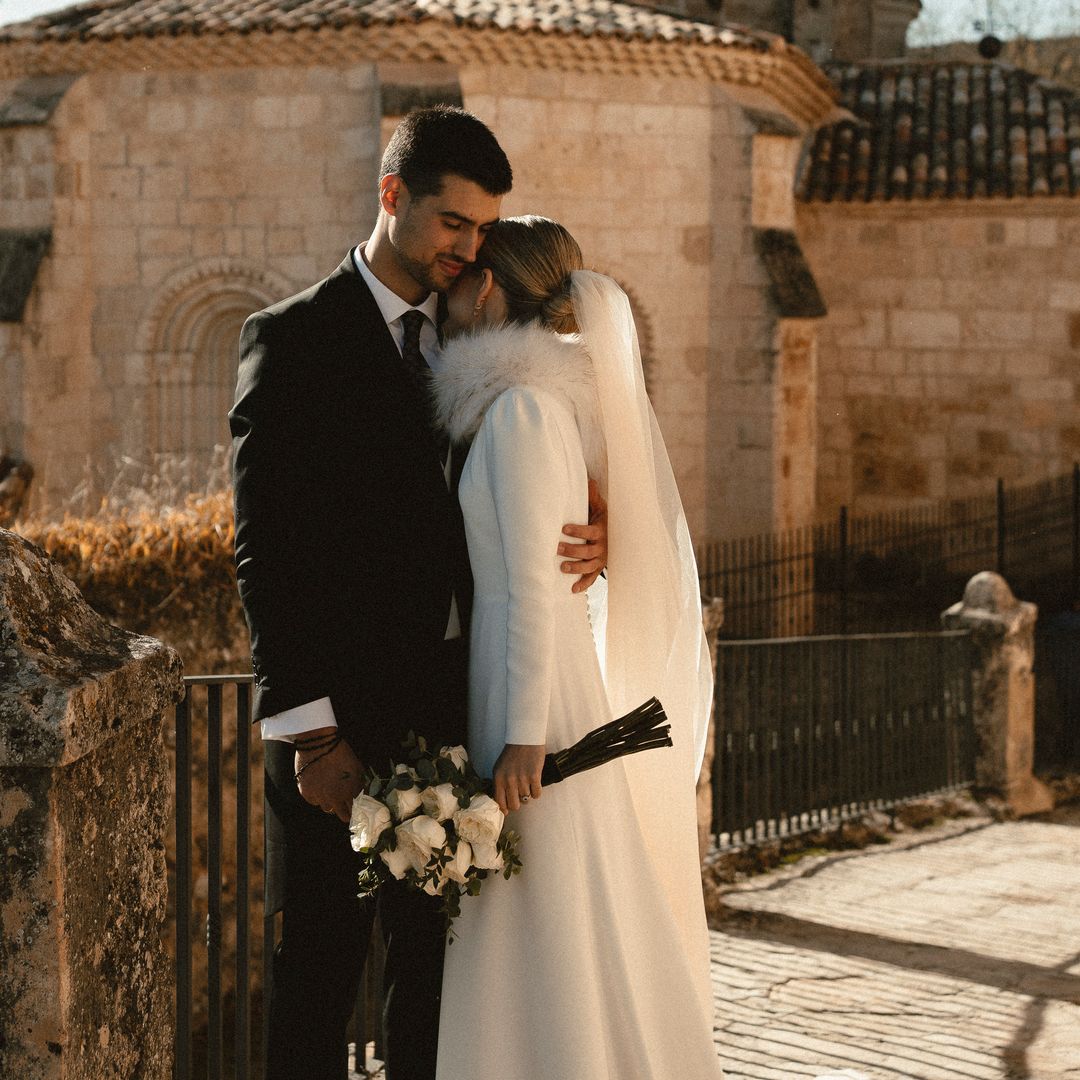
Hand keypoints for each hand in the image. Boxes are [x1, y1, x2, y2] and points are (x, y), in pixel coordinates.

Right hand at [294, 730, 363, 822]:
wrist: (319, 744)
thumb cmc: (341, 753)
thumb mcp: (357, 767)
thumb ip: (359, 784)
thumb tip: (361, 793)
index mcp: (348, 793)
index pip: (353, 811)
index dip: (354, 811)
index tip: (353, 810)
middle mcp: (334, 799)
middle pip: (340, 814)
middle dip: (343, 811)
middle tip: (343, 805)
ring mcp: (319, 797)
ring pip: (326, 807)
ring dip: (329, 802)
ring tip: (330, 791)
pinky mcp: (306, 793)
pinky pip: (313, 801)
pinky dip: (317, 796)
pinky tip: (319, 787)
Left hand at [492, 743, 545, 813]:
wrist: (524, 738)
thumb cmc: (512, 753)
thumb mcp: (499, 768)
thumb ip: (499, 784)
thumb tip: (502, 803)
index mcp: (498, 778)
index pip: (499, 802)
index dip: (505, 809)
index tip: (508, 811)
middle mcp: (509, 780)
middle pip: (514, 805)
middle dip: (518, 804)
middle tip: (520, 798)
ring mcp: (522, 779)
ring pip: (526, 799)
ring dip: (528, 794)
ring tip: (528, 784)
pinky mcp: (534, 776)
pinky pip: (537, 794)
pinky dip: (537, 792)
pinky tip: (535, 784)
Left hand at [559, 478, 607, 592]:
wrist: (616, 536)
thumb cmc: (602, 519)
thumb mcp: (600, 508)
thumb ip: (592, 496)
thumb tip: (589, 479)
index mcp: (601, 530)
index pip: (590, 531)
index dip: (578, 530)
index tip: (564, 529)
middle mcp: (602, 547)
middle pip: (588, 551)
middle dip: (572, 550)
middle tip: (556, 548)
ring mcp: (600, 560)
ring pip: (589, 566)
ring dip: (576, 568)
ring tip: (562, 568)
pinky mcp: (598, 569)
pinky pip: (592, 578)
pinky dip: (583, 585)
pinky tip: (573, 589)